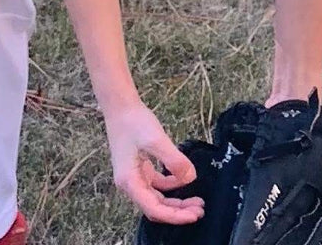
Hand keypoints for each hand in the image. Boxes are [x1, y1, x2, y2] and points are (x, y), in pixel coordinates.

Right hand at [103, 99, 204, 224]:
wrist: (121, 106)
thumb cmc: (134, 121)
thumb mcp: (156, 139)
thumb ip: (174, 160)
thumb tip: (190, 178)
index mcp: (129, 181)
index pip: (154, 209)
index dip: (175, 216)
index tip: (194, 215)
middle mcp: (129, 183)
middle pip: (156, 207)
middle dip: (178, 211)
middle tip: (200, 210)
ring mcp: (134, 176)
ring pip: (157, 197)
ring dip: (176, 201)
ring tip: (196, 200)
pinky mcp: (139, 168)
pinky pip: (157, 184)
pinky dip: (171, 185)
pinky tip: (184, 179)